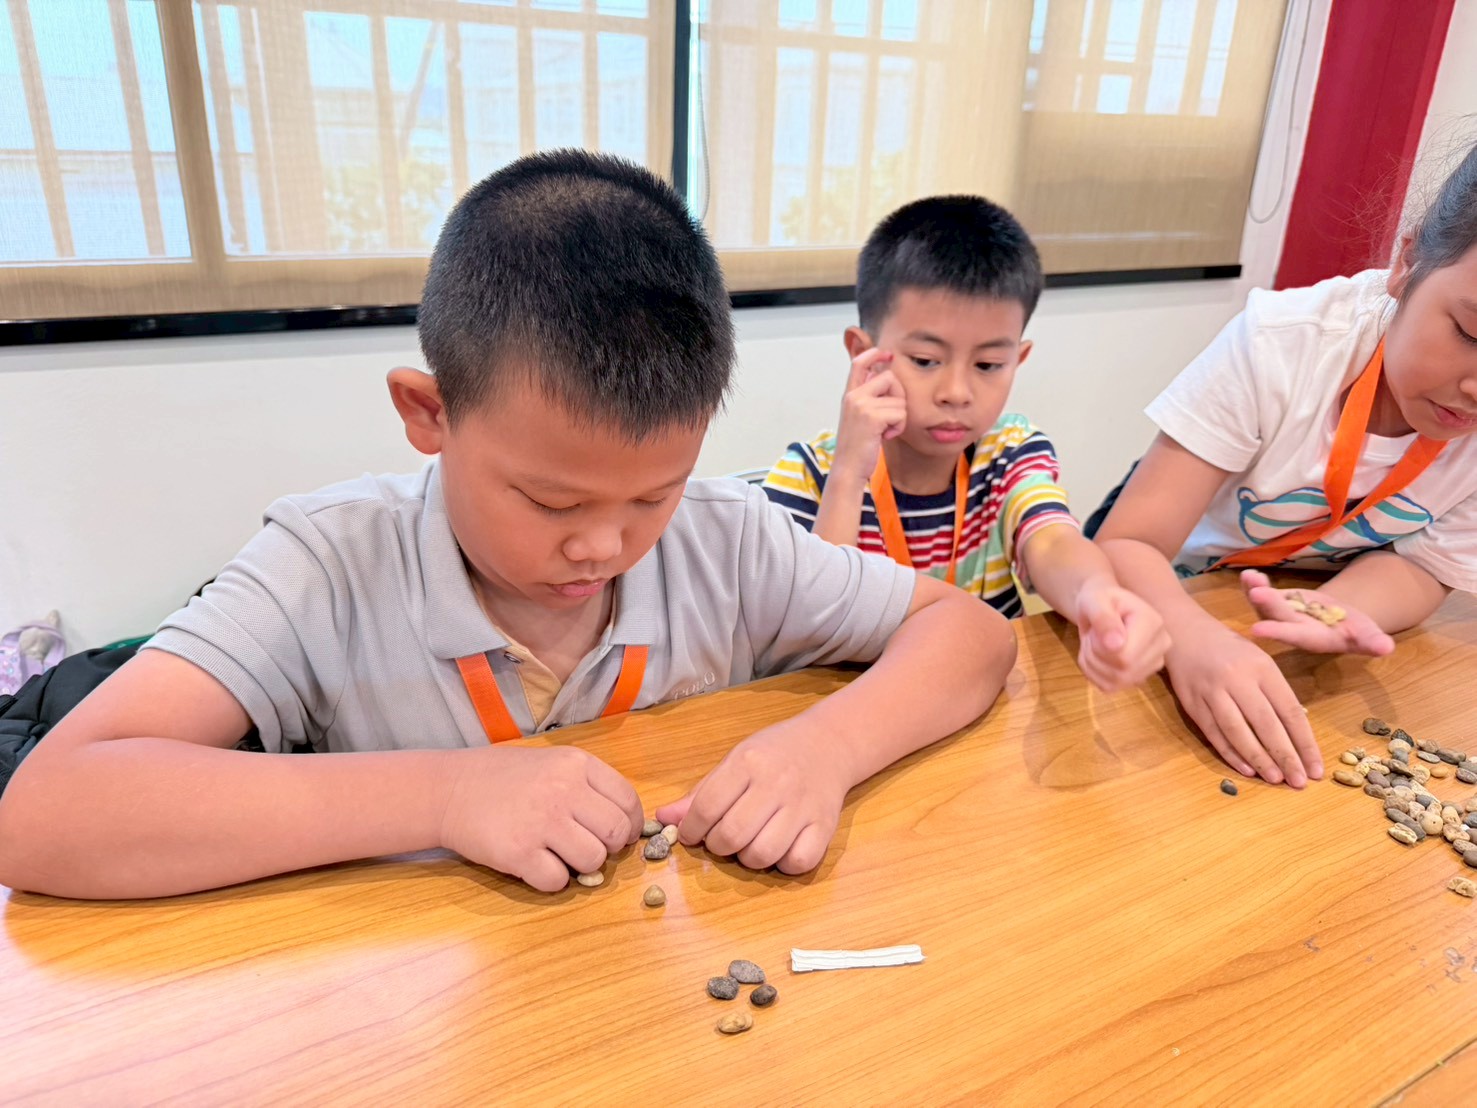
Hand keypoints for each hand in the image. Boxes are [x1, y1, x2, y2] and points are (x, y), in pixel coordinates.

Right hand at [439, 745, 642, 891]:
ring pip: (593, 860)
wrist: (449, 790)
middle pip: (616, 833)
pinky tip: (536, 864)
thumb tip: (626, 823)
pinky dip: (552, 880)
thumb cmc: (504, 777)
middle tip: (588, 846)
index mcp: (576, 764)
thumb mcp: (552, 763)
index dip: (631, 825)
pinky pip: (558, 881)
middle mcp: (563, 790)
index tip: (621, 836)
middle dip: (609, 847)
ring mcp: (541, 822)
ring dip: (582, 866)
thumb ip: (588, 786)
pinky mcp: (519, 853)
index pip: (628, 800)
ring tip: (560, 854)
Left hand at [655, 725, 849, 873]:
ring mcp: (803, 806)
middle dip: (718, 846)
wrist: (829, 744)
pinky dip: (783, 864)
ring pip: (763, 854)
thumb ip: (701, 793)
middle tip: (722, 839)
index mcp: (748, 763)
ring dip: (748, 858)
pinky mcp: (825, 826)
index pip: (707, 806)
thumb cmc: (774, 754)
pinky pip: (798, 862)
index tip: (691, 834)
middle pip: (733, 835)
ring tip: (749, 843)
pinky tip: (779, 849)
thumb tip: (663, 818)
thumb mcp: (735, 762)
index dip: (691, 829)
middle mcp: (776, 783)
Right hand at [830, 348, 907, 482]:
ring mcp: (861, 405)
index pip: (859, 363)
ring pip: (899, 399)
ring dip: (899, 417)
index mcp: (849, 394)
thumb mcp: (859, 417)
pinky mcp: (872, 417)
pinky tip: (886, 436)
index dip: (875, 354)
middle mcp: (853, 396)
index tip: (888, 355)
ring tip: (885, 430)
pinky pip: (900, 413)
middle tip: (891, 416)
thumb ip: (868, 397)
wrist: (848, 468)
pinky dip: (899, 427)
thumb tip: (885, 375)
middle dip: (898, 395)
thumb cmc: (857, 446)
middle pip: (889, 377)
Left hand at [1073, 581, 1170, 691]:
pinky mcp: (1139, 677)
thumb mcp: (1095, 601)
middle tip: (1092, 636)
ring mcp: (1153, 664)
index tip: (1095, 629)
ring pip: (1115, 682)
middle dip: (1095, 656)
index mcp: (1154, 623)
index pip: (1125, 656)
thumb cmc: (1099, 600)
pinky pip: (1110, 687)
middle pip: (1122, 671)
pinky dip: (1094, 674)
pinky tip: (1096, 656)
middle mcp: (1161, 645)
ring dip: (1092, 664)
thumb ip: (1103, 619)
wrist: (1102, 607)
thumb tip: (1115, 645)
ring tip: (1094, 644)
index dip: (1100, 648)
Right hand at [1163, 621, 1322, 786]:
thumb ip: (1275, 693)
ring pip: (1238, 731)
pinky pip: (1214, 733)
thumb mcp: (1259, 660)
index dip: (1304, 742)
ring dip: (1258, 759)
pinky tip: (1246, 769)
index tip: (1316, 767)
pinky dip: (1230, 753)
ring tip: (1275, 779)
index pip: (1289, 711)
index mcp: (1261, 667)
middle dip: (1285, 756)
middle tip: (1300, 781)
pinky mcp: (1191, 703)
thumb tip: (1295, 734)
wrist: (1183, 632)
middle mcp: (1237, 679)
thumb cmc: (1229, 649)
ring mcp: (1212, 692)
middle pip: (1266, 724)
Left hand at [1239, 570, 1395, 655]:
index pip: (1295, 635)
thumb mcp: (1368, 637)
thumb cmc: (1356, 633)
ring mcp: (1282, 614)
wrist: (1341, 623)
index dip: (1279, 631)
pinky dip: (1255, 583)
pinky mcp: (1279, 601)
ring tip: (1250, 577)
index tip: (1257, 629)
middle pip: (1279, 616)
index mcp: (1313, 639)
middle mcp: (1292, 628)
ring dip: (1255, 591)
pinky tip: (1249, 573)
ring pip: (1265, 604)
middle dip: (1267, 605)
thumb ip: (1373, 642)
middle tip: (1256, 594)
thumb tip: (1386, 648)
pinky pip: (1263, 592)